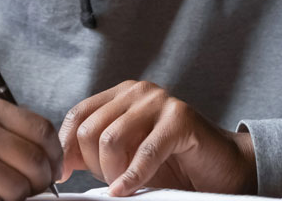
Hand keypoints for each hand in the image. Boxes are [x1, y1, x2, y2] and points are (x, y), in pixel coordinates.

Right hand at [0, 95, 62, 200]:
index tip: (52, 167)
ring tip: (4, 193)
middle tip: (33, 187)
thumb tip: (49, 156)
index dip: (54, 154)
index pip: (41, 129)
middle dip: (40, 181)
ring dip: (17, 197)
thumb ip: (7, 130)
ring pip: (17, 187)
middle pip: (34, 161)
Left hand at [58, 80, 255, 195]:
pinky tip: (126, 190)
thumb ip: (93, 153)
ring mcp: (159, 101)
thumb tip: (58, 163)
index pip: (78, 115)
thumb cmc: (172, 164)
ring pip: (111, 138)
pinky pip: (145, 151)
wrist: (222, 168)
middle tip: (109, 182)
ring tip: (123, 185)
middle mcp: (137, 91)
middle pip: (91, 128)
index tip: (63, 175)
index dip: (67, 147)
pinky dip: (132, 176)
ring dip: (112, 171)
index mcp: (120, 95)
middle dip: (92, 164)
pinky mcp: (180, 119)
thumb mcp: (124, 156)